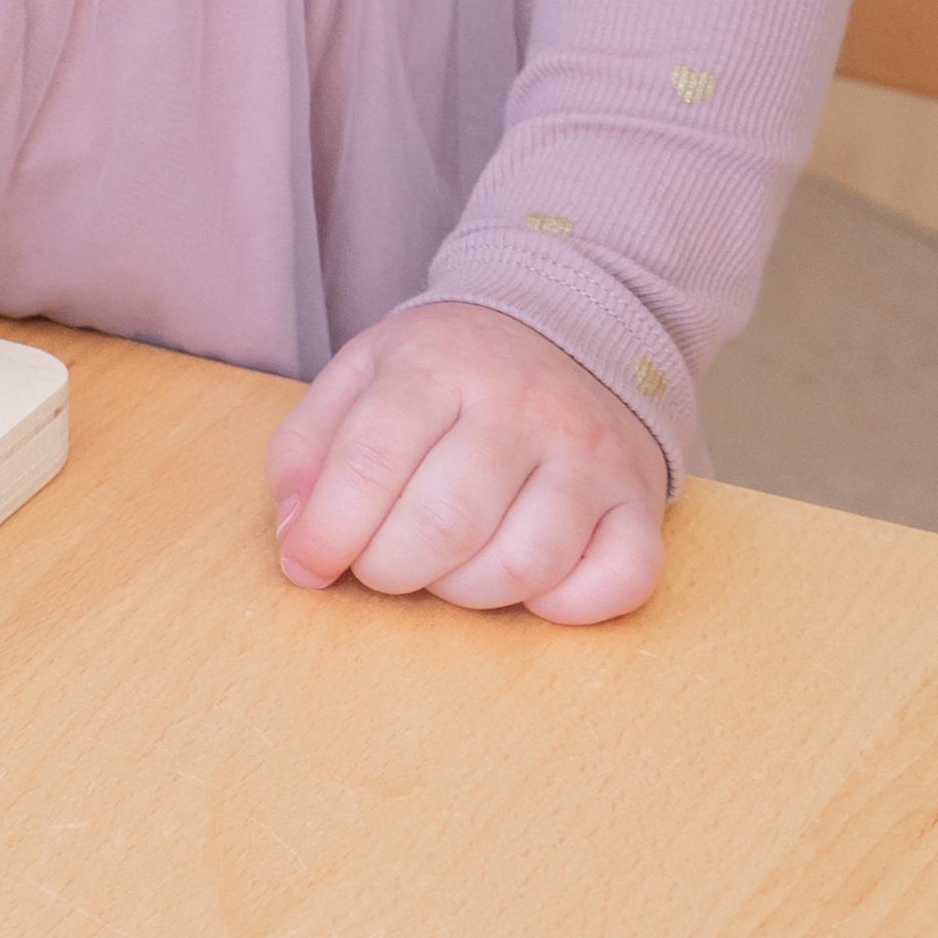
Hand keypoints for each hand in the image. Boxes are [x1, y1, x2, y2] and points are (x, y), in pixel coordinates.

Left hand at [266, 300, 668, 621]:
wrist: (567, 331)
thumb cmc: (448, 373)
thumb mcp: (360, 375)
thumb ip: (307, 449)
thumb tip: (296, 540)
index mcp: (440, 365)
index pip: (372, 462)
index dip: (327, 532)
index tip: (308, 565)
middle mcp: (524, 408)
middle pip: (446, 523)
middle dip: (390, 569)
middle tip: (380, 563)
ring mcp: (591, 458)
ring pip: (526, 563)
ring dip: (467, 592)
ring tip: (446, 568)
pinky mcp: (641, 504)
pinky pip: (621, 579)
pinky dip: (567, 606)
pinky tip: (528, 586)